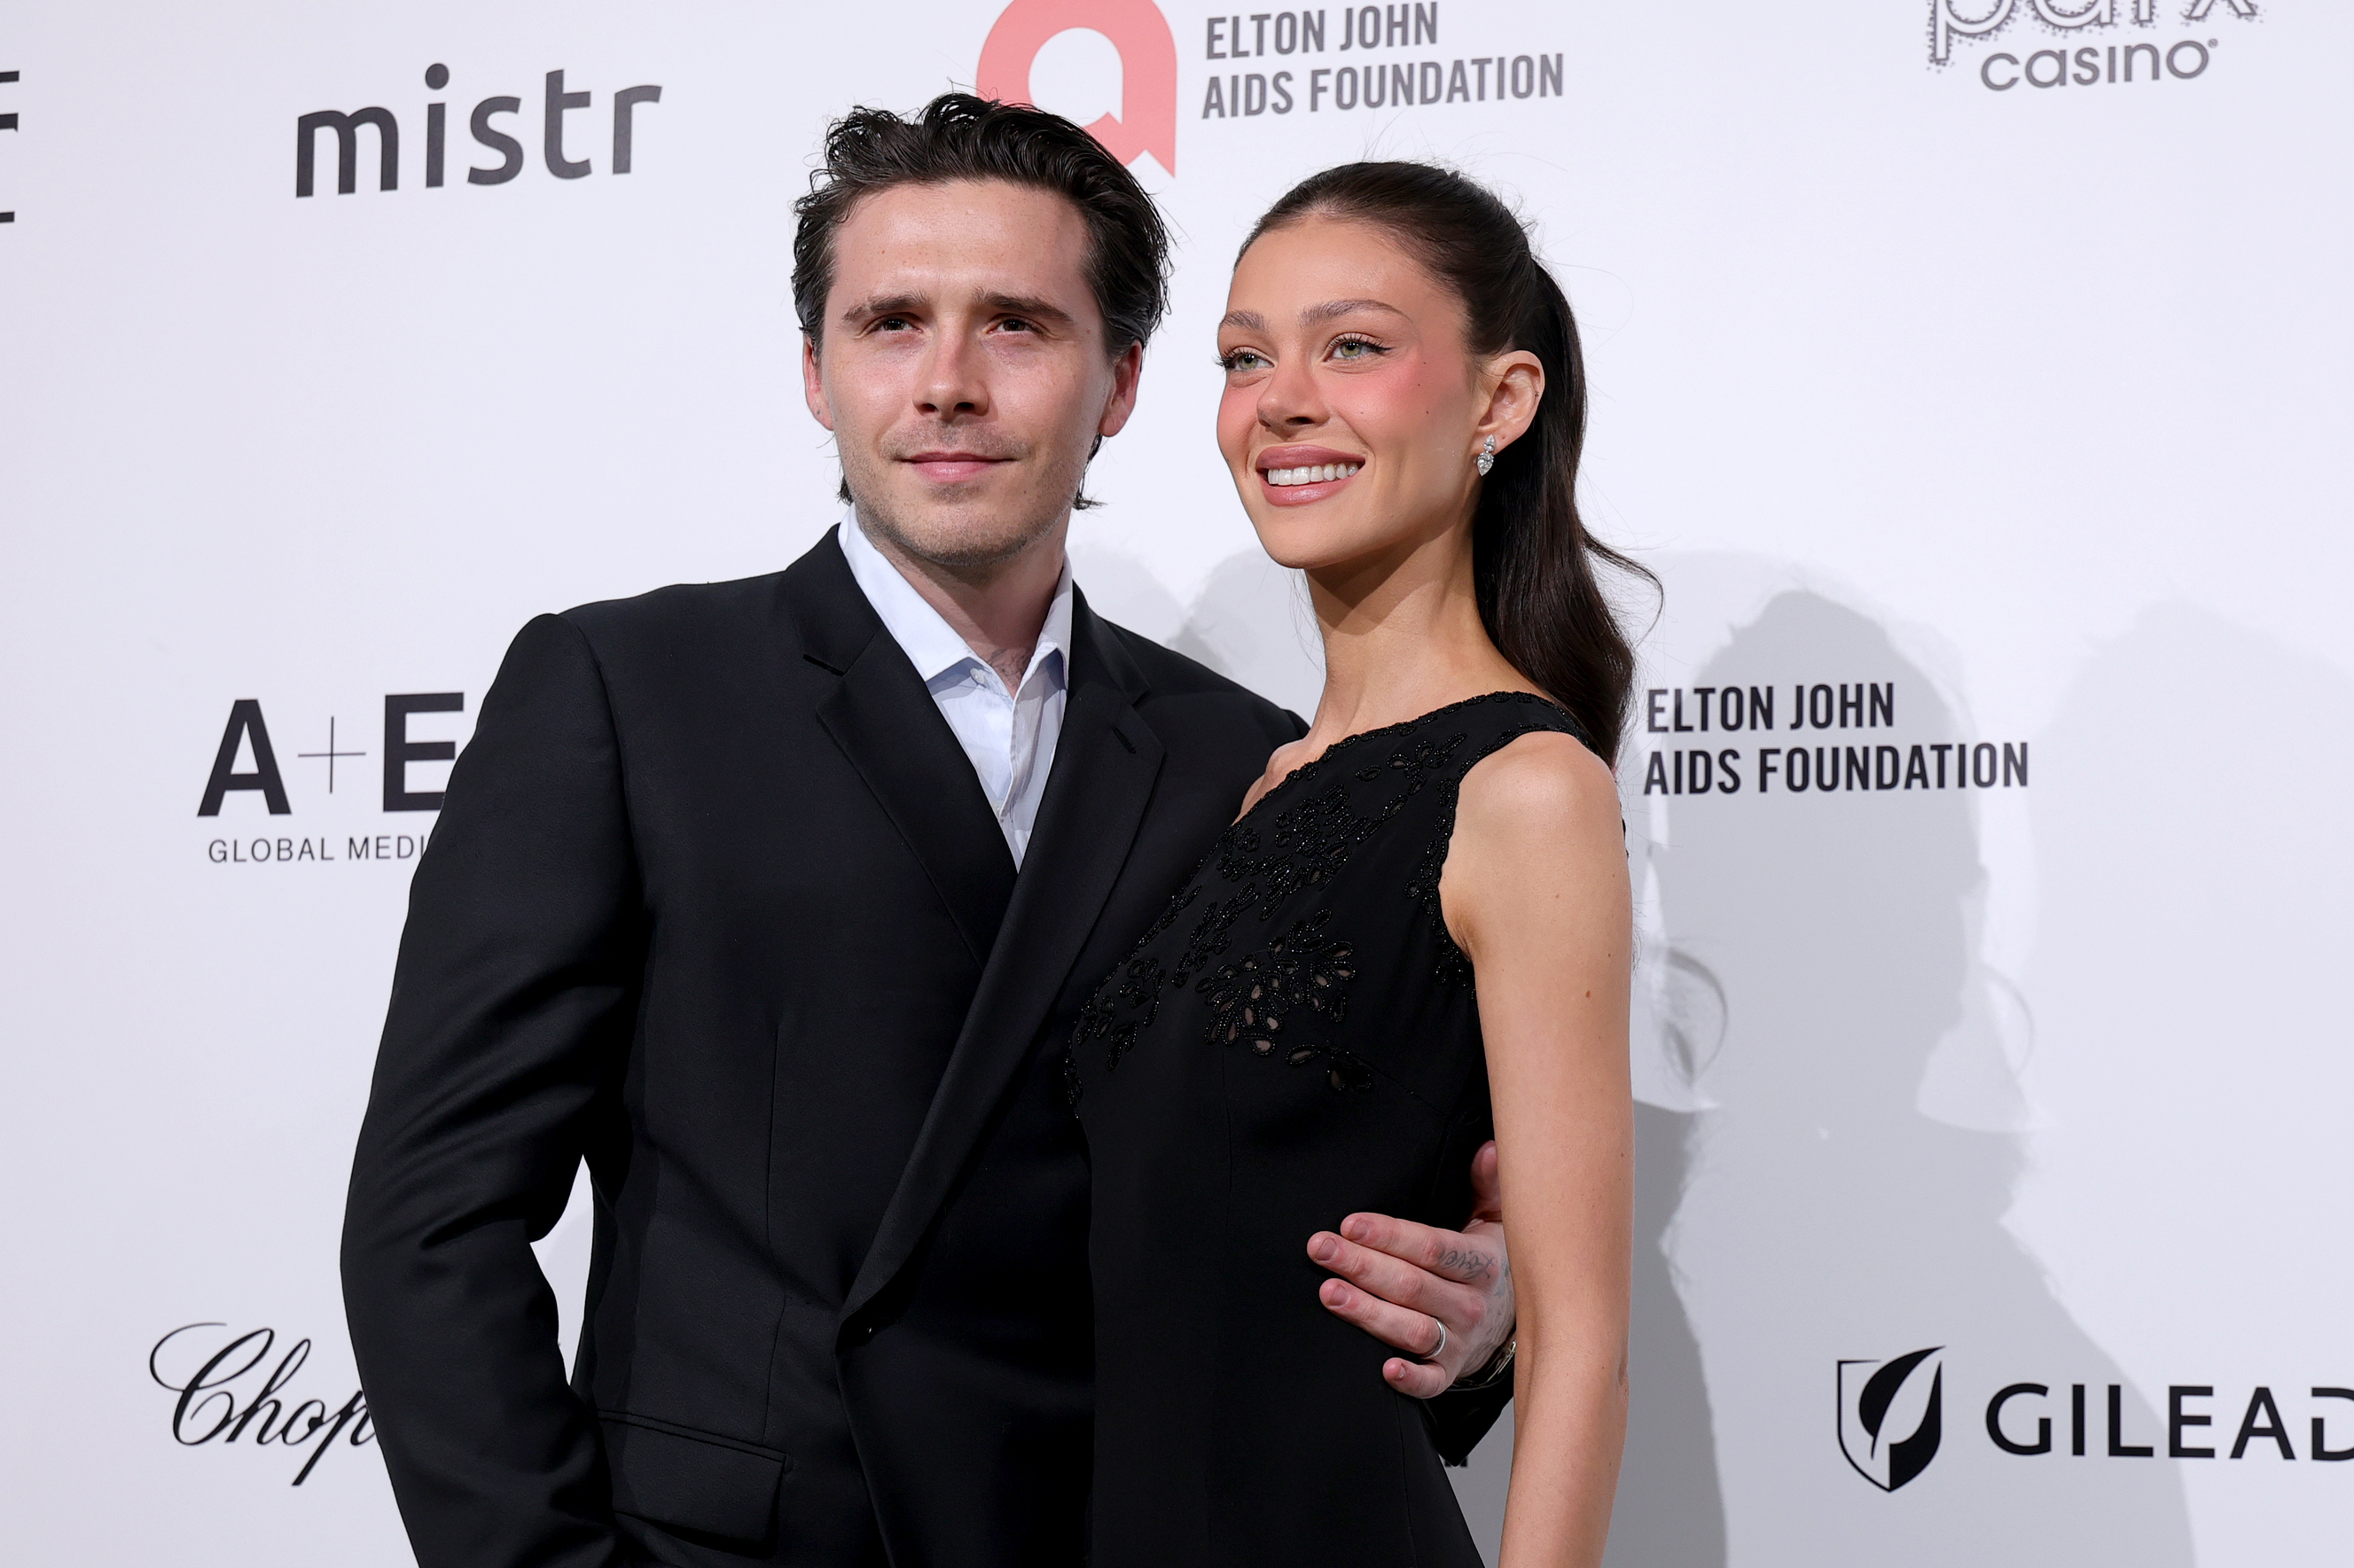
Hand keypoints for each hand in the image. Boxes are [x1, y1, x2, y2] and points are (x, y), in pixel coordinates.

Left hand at [1306, 1140, 1513, 1397]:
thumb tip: (1488, 1148)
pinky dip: (1410, 1380)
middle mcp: (1472, 1304)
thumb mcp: (1496, 1219)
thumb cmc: (1487, 1259)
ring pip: (1413, 1330)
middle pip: (1412, 1285)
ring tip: (1329, 1294)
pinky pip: (1431, 1382)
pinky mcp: (1449, 1373)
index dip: (1391, 1235)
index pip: (1432, 1247)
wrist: (1515, 1321)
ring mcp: (1461, 1342)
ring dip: (1369, 1313)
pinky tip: (1383, 1368)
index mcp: (1481, 1262)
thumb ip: (1488, 1184)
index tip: (1350, 1223)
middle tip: (1321, 1249)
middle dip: (1362, 1265)